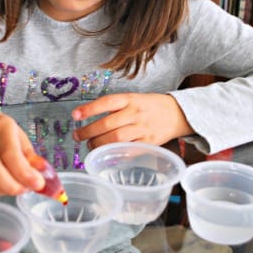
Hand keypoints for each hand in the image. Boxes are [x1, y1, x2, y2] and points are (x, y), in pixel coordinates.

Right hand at [0, 105, 44, 195]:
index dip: (24, 172)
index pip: (9, 153)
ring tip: (20, 186)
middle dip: (14, 186)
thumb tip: (43, 174)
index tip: (39, 184)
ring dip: (7, 190)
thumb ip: (29, 154)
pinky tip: (7, 184)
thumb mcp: (16, 133)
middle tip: (29, 188)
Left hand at [71, 93, 193, 149]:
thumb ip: (114, 107)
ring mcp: (143, 129)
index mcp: (130, 99)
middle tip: (77, 136)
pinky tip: (106, 154)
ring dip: (99, 144)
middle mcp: (136, 113)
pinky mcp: (149, 143)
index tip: (74, 115)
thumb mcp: (133, 98)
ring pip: (116, 139)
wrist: (177, 113)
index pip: (107, 102)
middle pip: (108, 124)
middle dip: (88, 131)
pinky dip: (115, 153)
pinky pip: (128, 150)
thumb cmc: (149, 106)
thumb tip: (88, 116)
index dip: (89, 109)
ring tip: (90, 145)